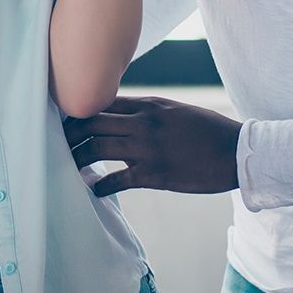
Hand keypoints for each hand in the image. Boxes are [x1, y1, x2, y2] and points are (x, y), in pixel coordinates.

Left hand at [64, 95, 242, 196]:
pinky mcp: (155, 174)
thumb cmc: (207, 131)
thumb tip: (118, 113)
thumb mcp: (174, 110)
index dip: (79, 110)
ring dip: (77, 158)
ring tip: (69, 166)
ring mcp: (148, 148)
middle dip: (69, 132)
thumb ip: (146, 111)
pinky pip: (117, 179)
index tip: (64, 119)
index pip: (102, 101)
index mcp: (149, 105)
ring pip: (97, 148)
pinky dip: (100, 186)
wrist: (237, 152)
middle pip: (91, 122)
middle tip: (55, 142)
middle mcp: (144, 123)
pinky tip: (93, 190)